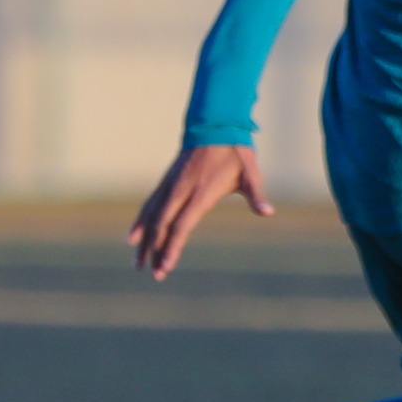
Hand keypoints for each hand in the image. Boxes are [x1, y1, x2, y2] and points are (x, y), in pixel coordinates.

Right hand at [129, 144, 270, 279]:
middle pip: (162, 226)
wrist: (214, 126)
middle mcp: (180, 191)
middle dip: (156, 252)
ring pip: (151, 217)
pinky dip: (140, 222)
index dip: (172, 247)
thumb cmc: (235, 153)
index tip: (166, 266)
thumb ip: (256, 195)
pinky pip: (149, 205)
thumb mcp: (250, 173)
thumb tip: (269, 212)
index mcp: (201, 193)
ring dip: (144, 242)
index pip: (182, 226)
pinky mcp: (166, 182)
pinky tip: (133, 237)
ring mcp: (170, 186)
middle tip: (155, 275)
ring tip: (138, 264)